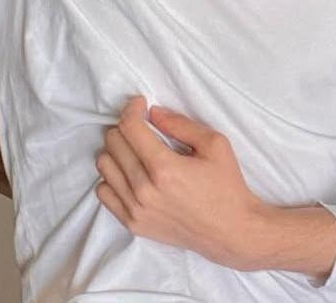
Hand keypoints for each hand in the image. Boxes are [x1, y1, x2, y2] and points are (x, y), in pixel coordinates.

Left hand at [94, 96, 267, 269]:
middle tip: (142, 126)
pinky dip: (113, 177)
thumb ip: (180, 124)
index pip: (129, 127)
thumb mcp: (214, 144)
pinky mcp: (134, 224)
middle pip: (113, 143)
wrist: (232, 231)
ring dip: (117, 150)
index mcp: (164, 168)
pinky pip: (103, 193)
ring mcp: (136, 210)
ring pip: (104, 165)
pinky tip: (131, 172)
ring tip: (135, 149)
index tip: (141, 104)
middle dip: (126, 127)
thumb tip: (153, 113)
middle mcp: (145, 190)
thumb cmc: (226, 185)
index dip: (132, 108)